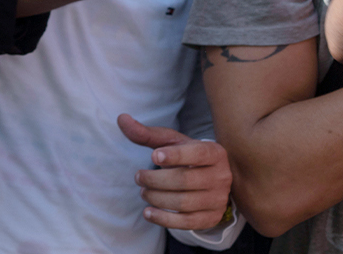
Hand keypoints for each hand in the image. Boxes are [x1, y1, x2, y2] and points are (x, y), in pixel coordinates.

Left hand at [118, 114, 232, 230]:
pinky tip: (148, 212)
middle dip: (155, 180)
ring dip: (157, 198)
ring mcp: (218, 199)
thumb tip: (121, 118)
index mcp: (214, 153)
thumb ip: (147, 133)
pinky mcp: (212, 218)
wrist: (211, 180)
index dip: (176, 155)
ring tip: (143, 192)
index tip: (153, 156)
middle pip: (185, 180)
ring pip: (184, 202)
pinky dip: (164, 219)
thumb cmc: (187, 156)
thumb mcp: (171, 142)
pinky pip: (188, 223)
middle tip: (138, 177)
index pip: (198, 154)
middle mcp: (221, 177)